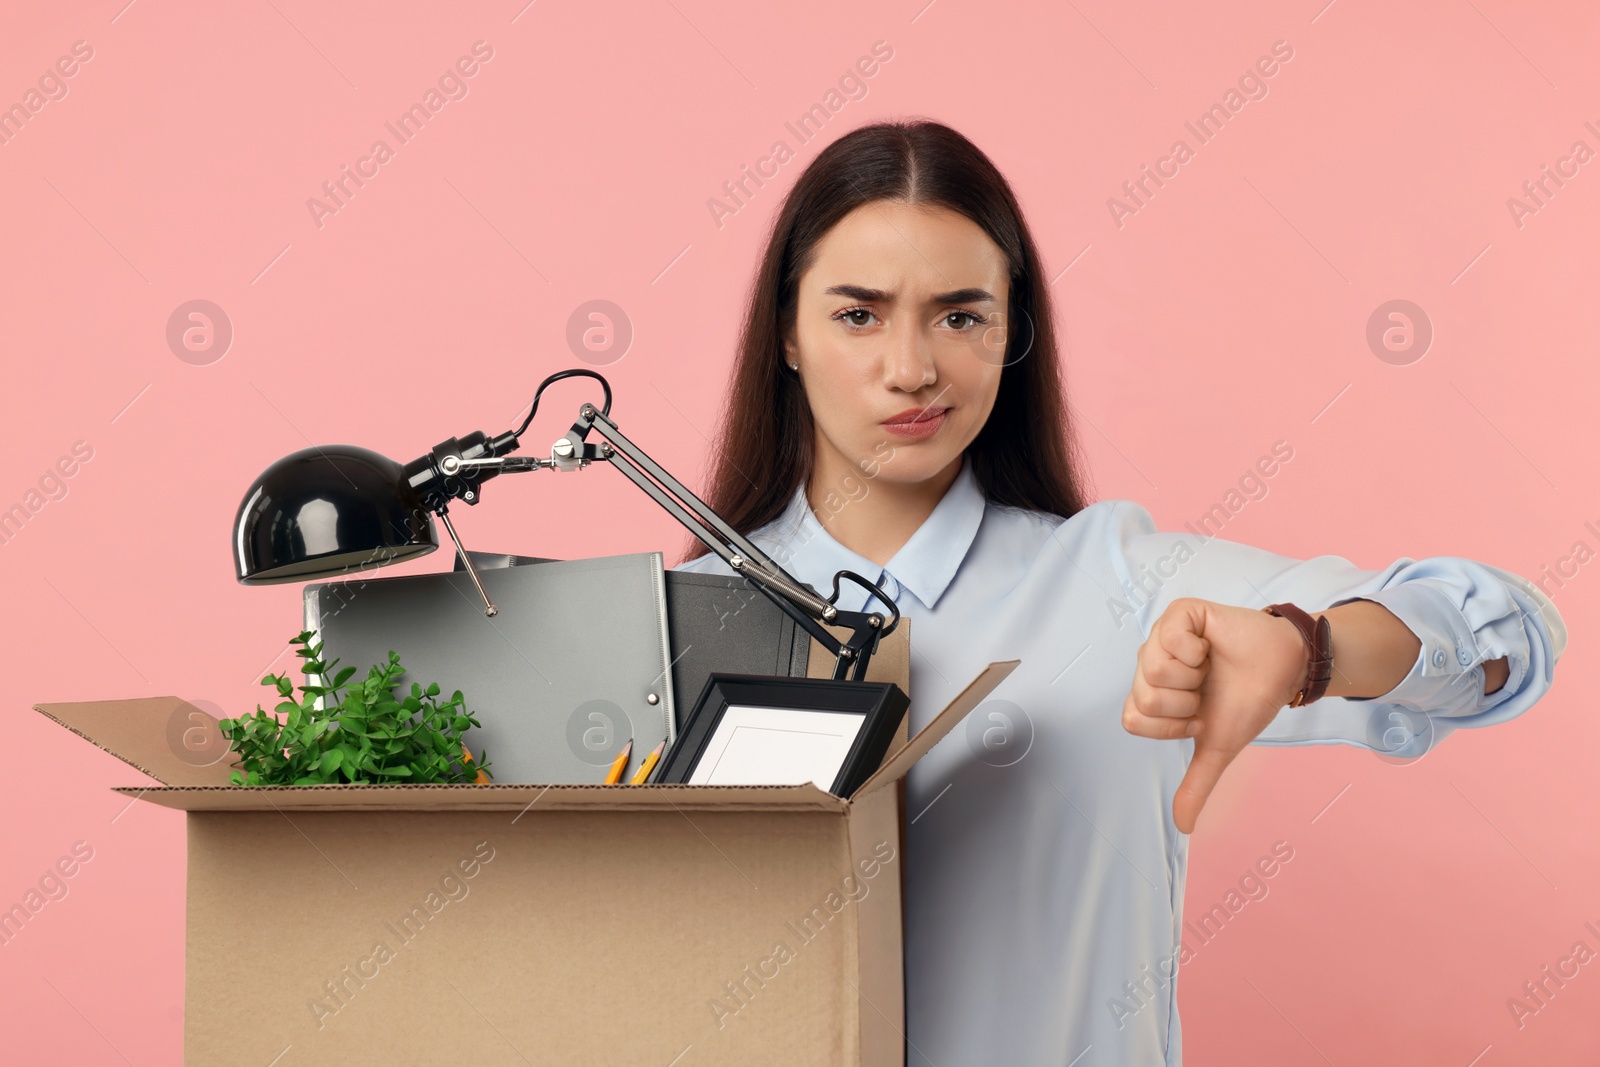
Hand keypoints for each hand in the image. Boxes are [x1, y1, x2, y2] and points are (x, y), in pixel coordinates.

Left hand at [1121, 598, 1309, 833]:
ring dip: (1193, 676)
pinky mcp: (1181, 614)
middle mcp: (1149, 665)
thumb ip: (1197, 783)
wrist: (1284, 670)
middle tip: (1206, 690)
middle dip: (1186, 702)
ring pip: (1153, 668)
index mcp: (1151, 695)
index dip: (1173, 725)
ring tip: (1209, 668)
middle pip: (1144, 696)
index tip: (1199, 716)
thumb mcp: (1218, 747)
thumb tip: (1184, 828)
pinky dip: (1199, 650)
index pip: (1134, 719)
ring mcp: (1162, 636)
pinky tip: (1211, 647)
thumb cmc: (1247, 701)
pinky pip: (1171, 637)